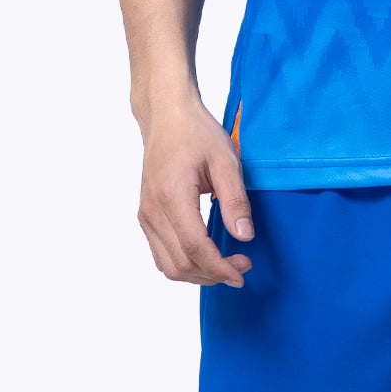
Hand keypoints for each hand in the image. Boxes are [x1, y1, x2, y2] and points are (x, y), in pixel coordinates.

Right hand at [135, 93, 255, 287]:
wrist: (166, 116)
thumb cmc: (196, 133)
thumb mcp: (226, 160)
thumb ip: (235, 200)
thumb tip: (244, 237)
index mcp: (172, 196)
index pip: (195, 248)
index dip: (220, 268)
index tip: (243, 272)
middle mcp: (152, 210)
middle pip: (180, 263)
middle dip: (213, 274)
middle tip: (242, 266)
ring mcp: (145, 214)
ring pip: (167, 265)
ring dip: (198, 275)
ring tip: (226, 266)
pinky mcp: (145, 215)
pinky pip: (161, 254)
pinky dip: (183, 264)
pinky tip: (206, 257)